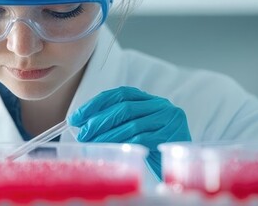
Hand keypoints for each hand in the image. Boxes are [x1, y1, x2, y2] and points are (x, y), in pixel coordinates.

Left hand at [69, 86, 190, 179]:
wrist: (179, 165)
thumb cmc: (154, 147)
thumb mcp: (138, 128)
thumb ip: (119, 121)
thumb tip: (85, 124)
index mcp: (151, 100)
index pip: (120, 93)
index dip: (96, 103)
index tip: (78, 116)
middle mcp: (162, 106)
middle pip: (124, 108)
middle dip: (99, 120)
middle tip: (82, 133)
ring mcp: (169, 119)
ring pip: (131, 124)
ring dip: (107, 134)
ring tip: (92, 142)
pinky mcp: (171, 135)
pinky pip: (141, 139)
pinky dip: (123, 143)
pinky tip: (112, 149)